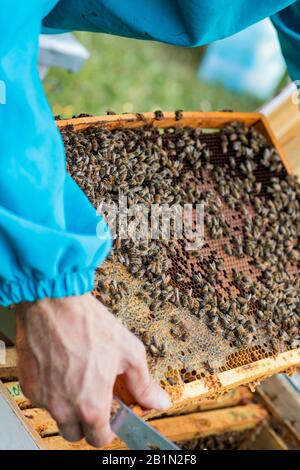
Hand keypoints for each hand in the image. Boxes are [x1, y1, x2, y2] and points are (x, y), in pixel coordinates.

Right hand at [14, 293, 169, 446]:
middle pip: (75, 433)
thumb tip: (159, 402)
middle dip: (87, 421)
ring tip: (78, 375)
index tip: (111, 416)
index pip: (99, 439)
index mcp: (91, 405)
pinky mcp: (28, 385)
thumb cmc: (90, 324)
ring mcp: (44, 398)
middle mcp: (64, 408)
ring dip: (69, 405)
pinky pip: (42, 398)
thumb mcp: (129, 352)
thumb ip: (144, 384)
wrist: (53, 303)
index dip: (108, 429)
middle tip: (95, 397)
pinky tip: (62, 367)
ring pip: (58, 416)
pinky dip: (52, 390)